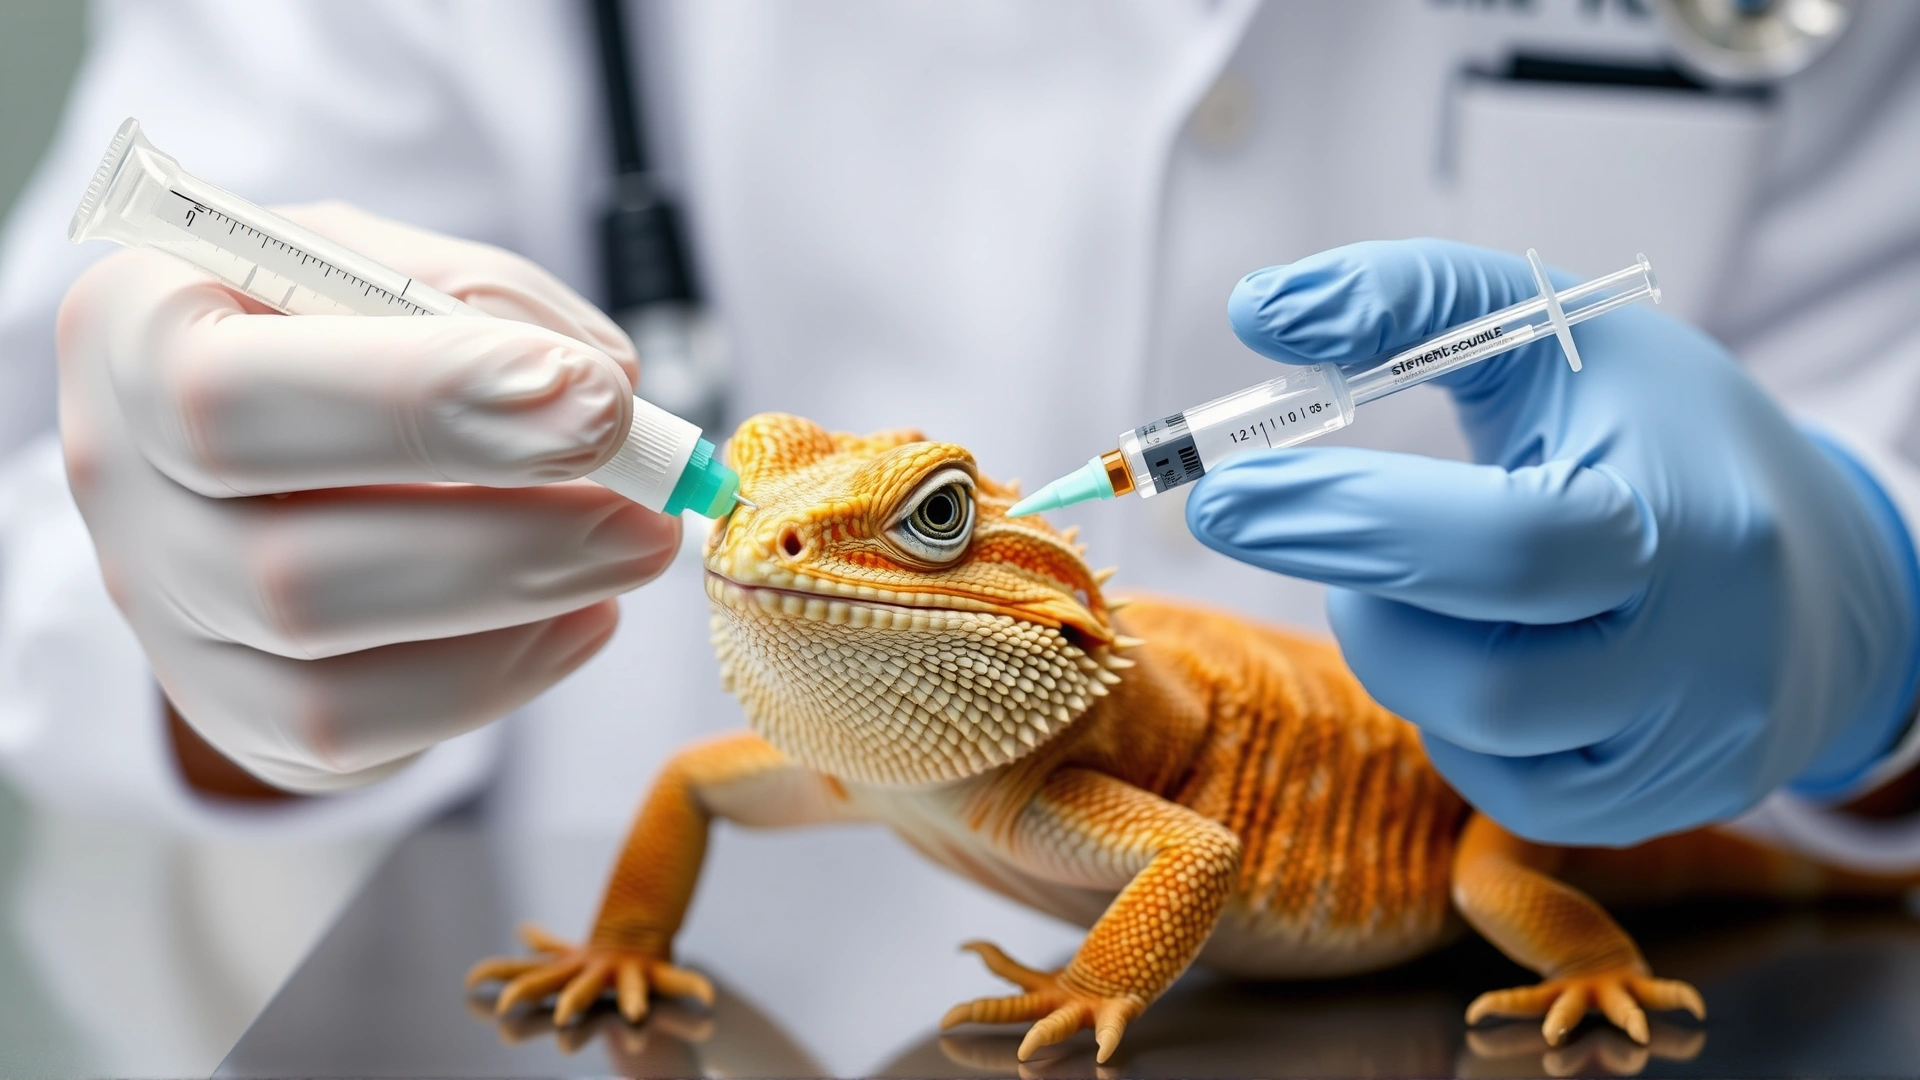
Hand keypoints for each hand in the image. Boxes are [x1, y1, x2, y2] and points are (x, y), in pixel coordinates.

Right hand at [59, 203, 680, 792]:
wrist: (267, 428)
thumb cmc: (333, 325)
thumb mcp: (392, 263)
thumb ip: (489, 302)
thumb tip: (604, 390)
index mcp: (132, 337)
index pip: (240, 399)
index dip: (427, 403)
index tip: (596, 400)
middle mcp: (117, 490)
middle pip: (288, 570)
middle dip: (504, 539)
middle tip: (647, 509)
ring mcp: (166, 618)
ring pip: (328, 671)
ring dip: (516, 611)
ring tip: (631, 548)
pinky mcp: (237, 709)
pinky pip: (360, 734)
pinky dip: (497, 679)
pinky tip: (579, 615)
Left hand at [1185, 239, 1919, 843]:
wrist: (1820, 572)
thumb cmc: (1660, 431)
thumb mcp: (1561, 331)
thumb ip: (1413, 301)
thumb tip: (1257, 310)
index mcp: (1685, 518)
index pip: (1503, 546)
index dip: (1351, 523)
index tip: (1222, 495)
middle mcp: (1699, 656)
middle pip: (1481, 680)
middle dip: (1362, 602)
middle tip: (1306, 530)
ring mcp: (1680, 750)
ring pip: (1476, 739)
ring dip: (1400, 651)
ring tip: (1421, 579)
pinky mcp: (1651, 809)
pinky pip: (1498, 789)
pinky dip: (1453, 714)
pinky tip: (1481, 644)